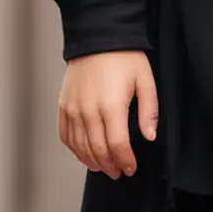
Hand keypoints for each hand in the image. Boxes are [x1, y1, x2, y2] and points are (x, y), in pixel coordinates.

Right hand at [57, 51, 158, 178]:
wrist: (97, 38)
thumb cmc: (124, 58)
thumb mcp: (145, 81)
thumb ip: (149, 111)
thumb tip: (149, 136)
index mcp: (111, 106)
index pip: (117, 145)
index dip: (125, 161)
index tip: (131, 168)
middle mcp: (88, 110)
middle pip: (97, 150)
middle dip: (110, 166)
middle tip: (119, 173)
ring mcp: (73, 108)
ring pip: (79, 146)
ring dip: (92, 161)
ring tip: (104, 168)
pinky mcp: (63, 105)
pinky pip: (65, 135)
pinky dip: (74, 149)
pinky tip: (84, 154)